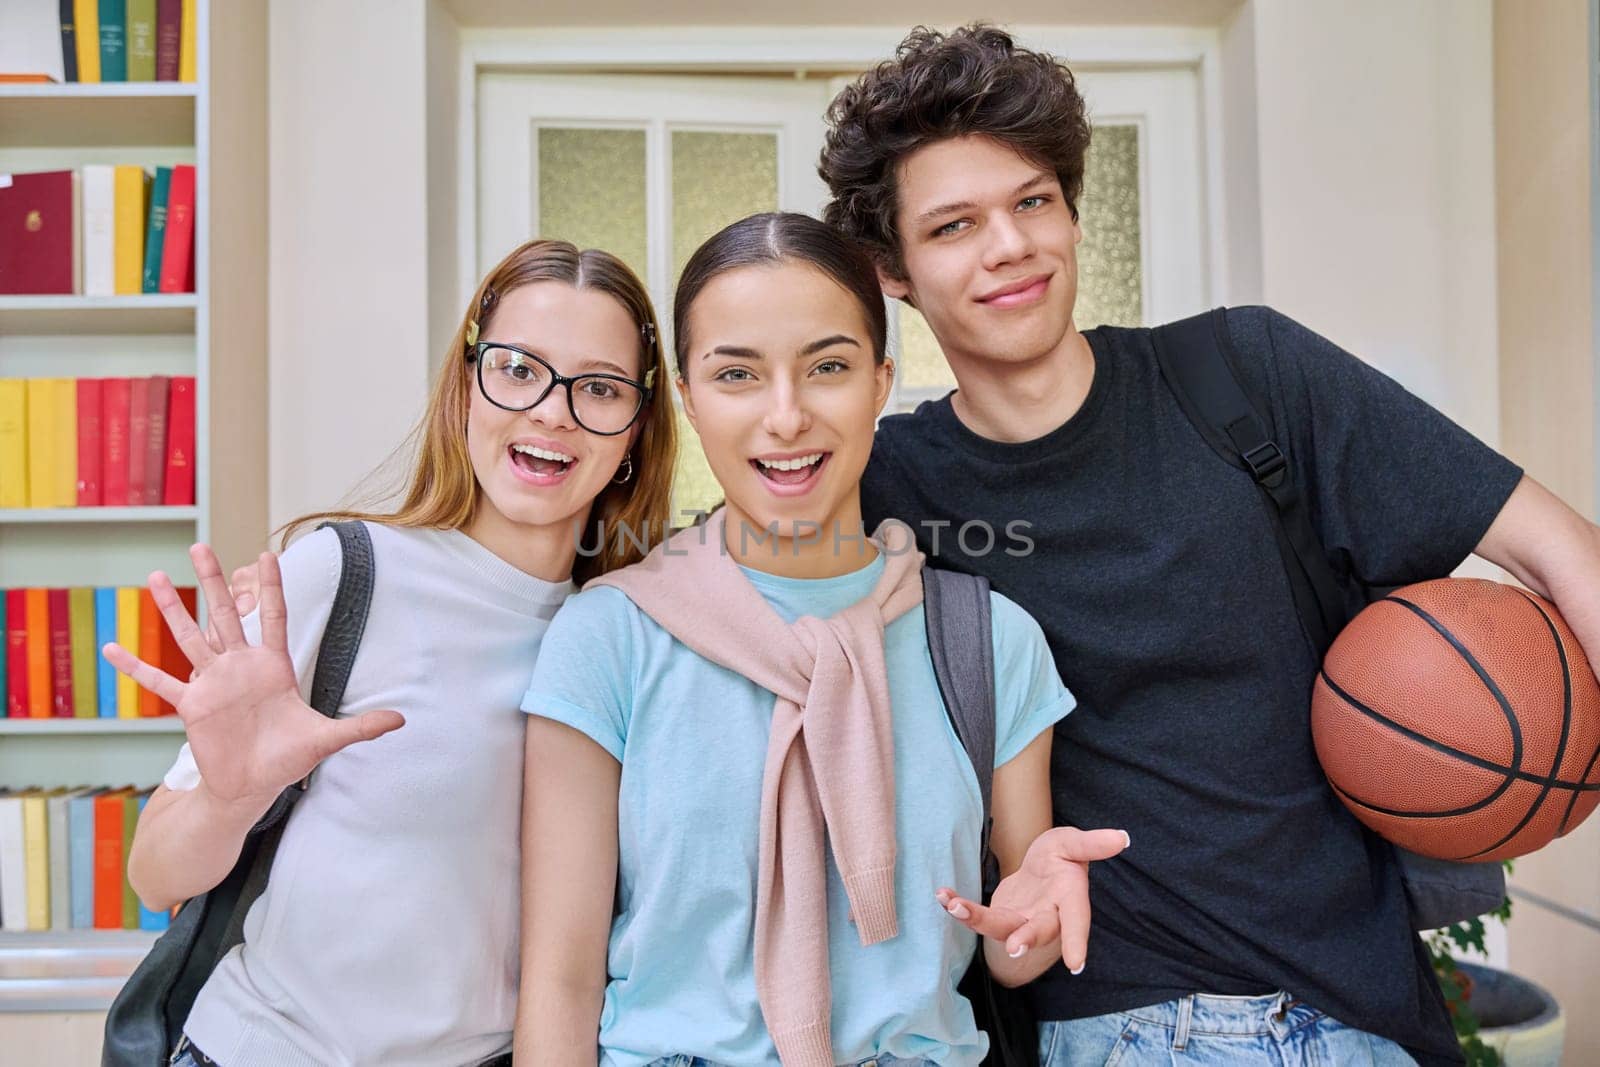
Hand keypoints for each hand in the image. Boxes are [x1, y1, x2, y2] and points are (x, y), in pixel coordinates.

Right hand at [104, 544, 403, 815]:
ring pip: (190, 637)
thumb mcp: (326, 739)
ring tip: (156, 576)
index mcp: (273, 666)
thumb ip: (362, 726)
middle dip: (214, 581)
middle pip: (225, 614)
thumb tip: (404, 719)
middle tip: (200, 546)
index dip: (270, 586)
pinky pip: (159, 682)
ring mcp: (212, 684)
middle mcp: (239, 667)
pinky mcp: (191, 706)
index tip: (266, 552)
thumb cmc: (288, 759)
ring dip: (172, 609)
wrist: (253, 788)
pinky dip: (135, 667)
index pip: (272, 616)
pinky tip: (110, 648)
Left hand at [935, 826, 1128, 973]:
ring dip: (977, 919)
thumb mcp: (1073, 843)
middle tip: (1014, 949)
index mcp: (1070, 899)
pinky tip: (942, 895)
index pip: (1077, 921)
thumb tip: (1122, 838)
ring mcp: (1022, 921)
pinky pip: (978, 916)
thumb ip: (1092, 844)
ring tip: (955, 905)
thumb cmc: (1060, 856)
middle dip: (1026, 940)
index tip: (1077, 965)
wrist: (1039, 866)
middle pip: (1038, 932)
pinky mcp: (1000, 917)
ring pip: (1001, 928)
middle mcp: (1047, 917)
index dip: (1078, 942)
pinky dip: (959, 907)